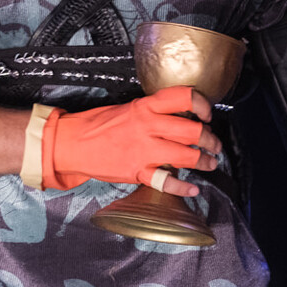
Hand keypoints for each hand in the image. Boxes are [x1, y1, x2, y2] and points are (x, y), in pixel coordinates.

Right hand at [47, 85, 222, 194]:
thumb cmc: (100, 125)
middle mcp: (147, 126)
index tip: (207, 115)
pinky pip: (166, 181)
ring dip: (203, 161)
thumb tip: (180, 116)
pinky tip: (192, 189)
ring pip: (185, 155)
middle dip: (209, 139)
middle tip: (213, 144)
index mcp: (146, 107)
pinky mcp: (137, 171)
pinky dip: (182, 187)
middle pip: (191, 130)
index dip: (202, 105)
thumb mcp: (128, 109)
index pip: (183, 97)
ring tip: (209, 163)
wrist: (73, 143)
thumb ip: (153, 112)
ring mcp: (143, 150)